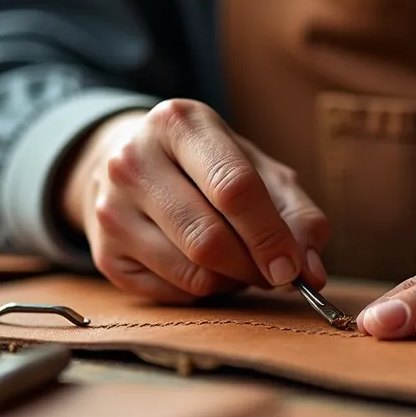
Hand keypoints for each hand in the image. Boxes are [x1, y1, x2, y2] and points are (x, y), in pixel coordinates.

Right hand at [61, 99, 328, 303]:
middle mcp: (133, 160)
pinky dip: (203, 291)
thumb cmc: (208, 166)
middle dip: (253, 266)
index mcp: (179, 123)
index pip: (234, 187)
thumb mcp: (258, 168)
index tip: (294, 268)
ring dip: (232, 281)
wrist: (131, 165)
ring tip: (240, 263)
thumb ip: (296, 213)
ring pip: (191, 272)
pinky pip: (172, 292)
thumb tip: (311, 271)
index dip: (270, 235)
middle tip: (274, 273)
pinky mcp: (103, 251)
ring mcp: (111, 208)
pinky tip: (206, 266)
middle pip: (209, 238)